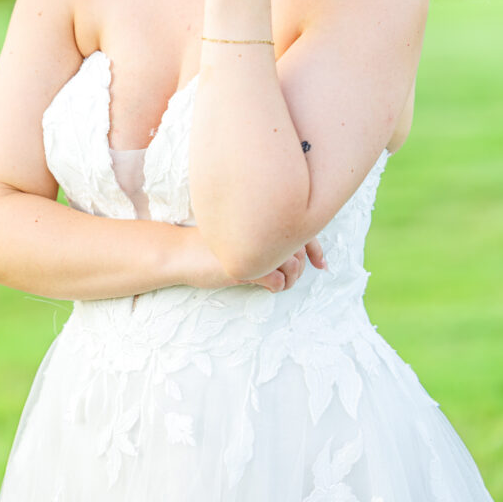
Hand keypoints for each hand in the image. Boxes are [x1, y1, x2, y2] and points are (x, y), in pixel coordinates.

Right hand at [177, 227, 326, 291]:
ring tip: (277, 282)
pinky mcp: (246, 269)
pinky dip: (276, 287)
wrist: (181, 252)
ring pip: (293, 267)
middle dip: (299, 267)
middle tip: (290, 276)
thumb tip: (297, 251)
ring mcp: (254, 247)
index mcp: (262, 214)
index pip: (300, 227)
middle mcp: (261, 227)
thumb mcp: (240, 233)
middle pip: (299, 249)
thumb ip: (265, 232)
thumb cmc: (211, 242)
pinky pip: (277, 282)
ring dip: (289, 280)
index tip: (321, 264)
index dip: (315, 248)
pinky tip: (266, 287)